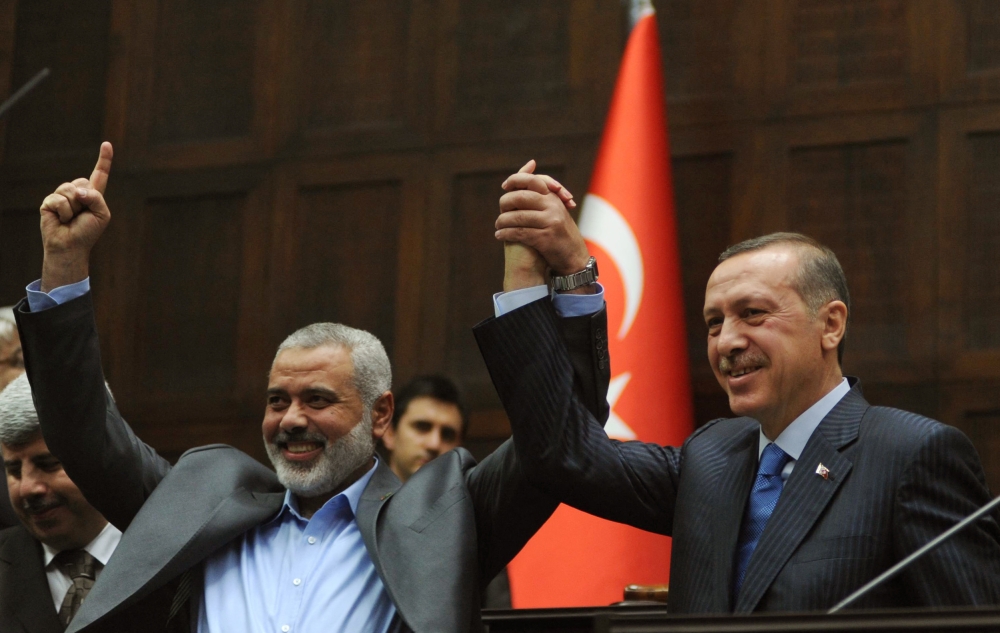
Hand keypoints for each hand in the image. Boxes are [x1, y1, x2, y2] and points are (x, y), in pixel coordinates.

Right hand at [39, 142, 112, 291]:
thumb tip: (77, 190)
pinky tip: (61, 220)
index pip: (100, 174)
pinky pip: (59, 200)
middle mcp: (77, 192)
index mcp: (93, 194)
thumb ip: (96, 197)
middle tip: (81, 215)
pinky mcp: (49, 202)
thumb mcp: (102, 214)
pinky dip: (63, 212)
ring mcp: (62, 196)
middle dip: (85, 199)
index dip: (104, 159)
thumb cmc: (88, 232)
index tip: (107, 144)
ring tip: (71, 218)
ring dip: (74, 207)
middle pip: (83, 181)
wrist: (71, 246)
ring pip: (70, 189)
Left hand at [496, 160, 589, 276]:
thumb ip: (540, 197)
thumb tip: (526, 172)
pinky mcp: (545, 237)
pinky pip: (519, 232)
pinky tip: (499, 236)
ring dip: (503, 222)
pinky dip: (506, 234)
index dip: (515, 180)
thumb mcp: (554, 211)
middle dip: (505, 204)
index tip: (505, 186)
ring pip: (517, 216)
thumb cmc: (560, 233)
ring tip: (498, 227)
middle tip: (500, 212)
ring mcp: (550, 221)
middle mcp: (553, 206)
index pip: (532, 180)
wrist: (574, 257)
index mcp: (553, 198)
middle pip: (521, 197)